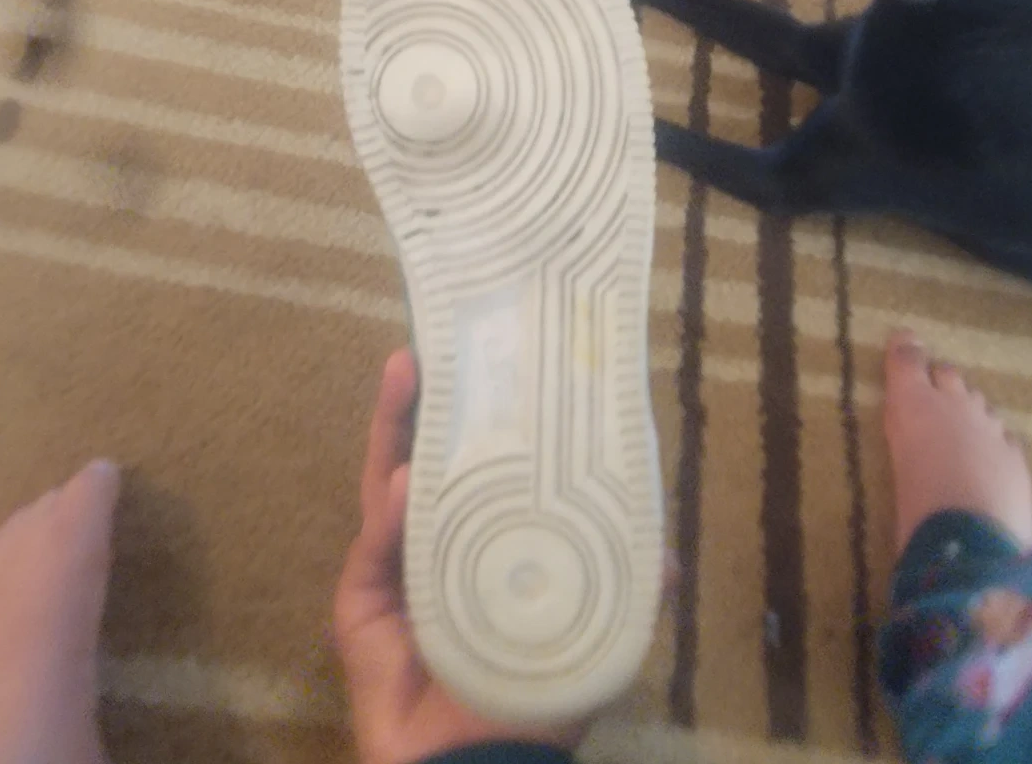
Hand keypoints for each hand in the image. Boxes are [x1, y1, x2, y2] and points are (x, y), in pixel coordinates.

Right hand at [334, 350, 587, 763]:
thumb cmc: (535, 693)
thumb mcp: (592, 633)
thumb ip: (625, 588)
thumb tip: (670, 557)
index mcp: (495, 543)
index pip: (492, 469)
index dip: (494, 420)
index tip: (504, 361)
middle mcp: (445, 543)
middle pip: (437, 456)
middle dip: (435, 399)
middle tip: (440, 338)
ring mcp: (399, 566)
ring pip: (394, 479)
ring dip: (398, 423)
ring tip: (407, 367)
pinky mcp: (361, 597)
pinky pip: (377, 544)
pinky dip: (392, 511)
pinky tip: (405, 479)